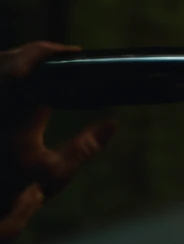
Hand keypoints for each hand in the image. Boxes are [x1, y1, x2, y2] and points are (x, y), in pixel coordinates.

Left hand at [0, 42, 115, 243]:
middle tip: (60, 57)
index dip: (56, 54)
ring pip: (1, 67)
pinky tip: (22, 83)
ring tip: (39, 66)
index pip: (36, 67)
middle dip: (35, 53)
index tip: (76, 53)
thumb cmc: (19, 190)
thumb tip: (112, 123)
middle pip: (12, 60)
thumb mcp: (57, 172)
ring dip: (16, 61)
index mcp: (19, 114)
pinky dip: (8, 75)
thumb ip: (86, 146)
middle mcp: (2, 105)